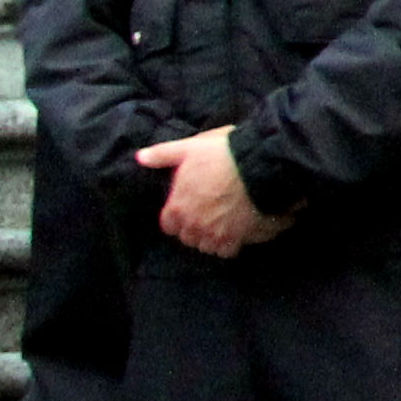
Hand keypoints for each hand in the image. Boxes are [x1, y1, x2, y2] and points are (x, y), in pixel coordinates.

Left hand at [144, 126, 287, 256]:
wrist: (259, 165)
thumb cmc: (222, 154)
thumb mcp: (188, 148)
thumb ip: (163, 155)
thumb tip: (140, 157)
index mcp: (177, 207)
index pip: (168, 225)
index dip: (177, 218)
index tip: (187, 210)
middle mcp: (193, 225)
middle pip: (188, 237)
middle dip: (194, 229)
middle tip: (207, 216)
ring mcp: (214, 234)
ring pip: (206, 246)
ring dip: (211, 238)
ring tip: (222, 225)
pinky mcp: (236, 239)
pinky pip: (227, 252)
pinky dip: (230, 245)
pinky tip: (236, 233)